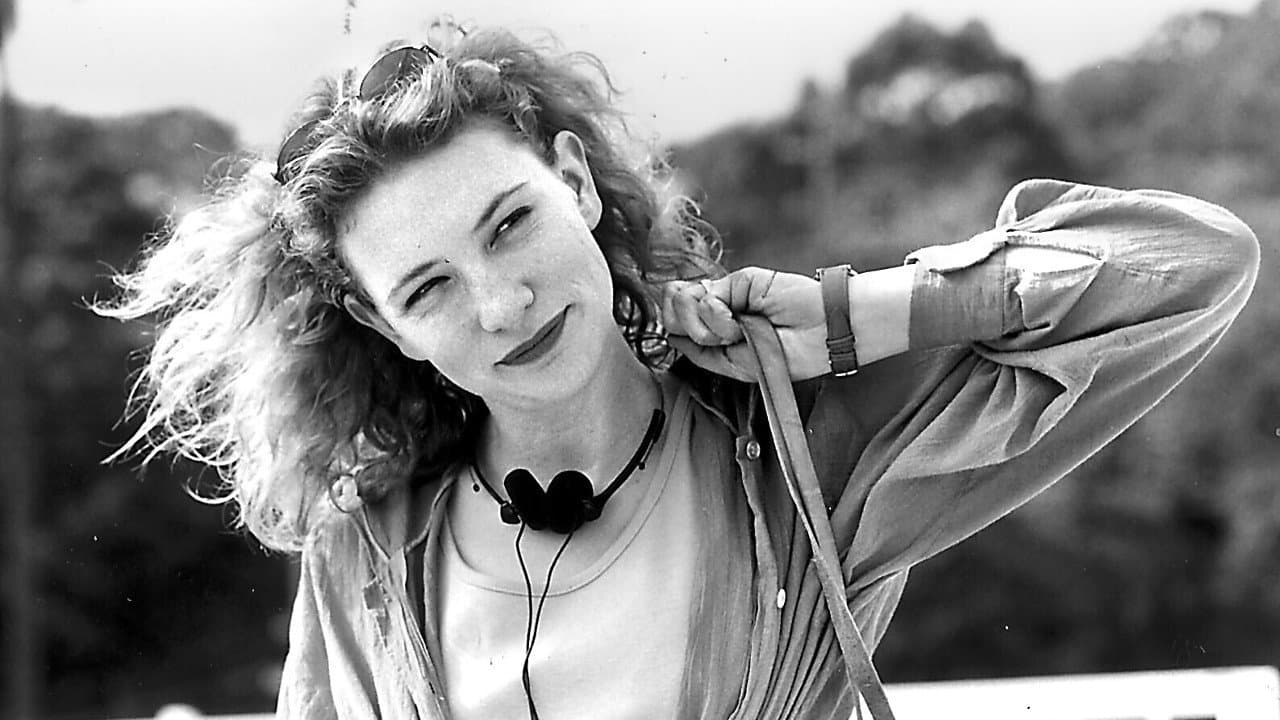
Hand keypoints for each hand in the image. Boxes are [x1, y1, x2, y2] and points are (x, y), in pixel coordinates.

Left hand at [660, 266, 828, 380]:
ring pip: (680, 302)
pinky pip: (705, 299)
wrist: (826, 333)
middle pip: (670, 311)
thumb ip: (703, 351)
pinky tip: (739, 322)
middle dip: (686, 329)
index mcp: (718, 330)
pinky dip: (718, 318)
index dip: (673, 330)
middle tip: (717, 340)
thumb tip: (669, 335)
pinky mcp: (737, 280)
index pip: (677, 325)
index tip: (691, 340)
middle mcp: (720, 308)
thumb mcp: (739, 364)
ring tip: (735, 332)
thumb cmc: (792, 354)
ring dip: (704, 326)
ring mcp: (727, 292)